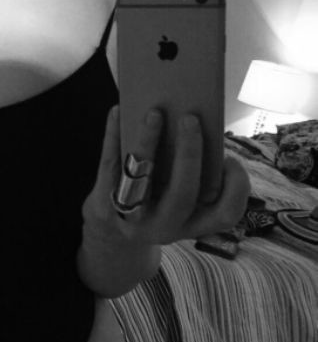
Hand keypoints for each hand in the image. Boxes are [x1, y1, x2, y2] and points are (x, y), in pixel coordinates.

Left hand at [82, 105, 250, 247]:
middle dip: (189, 154)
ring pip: (142, 180)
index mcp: (195, 224)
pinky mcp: (106, 204)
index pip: (225, 214)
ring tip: (154, 113)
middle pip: (183, 193)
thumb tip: (195, 118)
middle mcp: (167, 226)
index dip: (236, 188)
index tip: (230, 159)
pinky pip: (109, 168)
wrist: (115, 229)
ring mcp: (135, 219)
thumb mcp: (183, 201)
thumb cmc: (162, 202)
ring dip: (148, 142)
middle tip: (190, 118)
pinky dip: (113, 136)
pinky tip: (117, 112)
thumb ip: (198, 173)